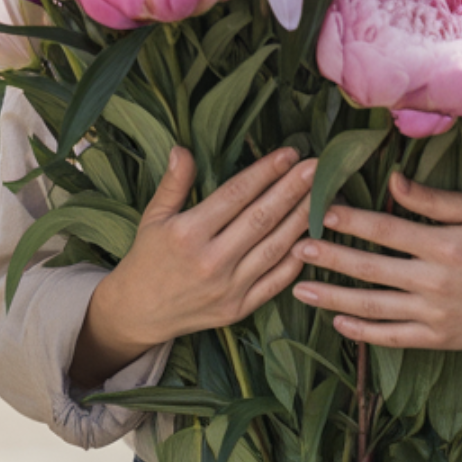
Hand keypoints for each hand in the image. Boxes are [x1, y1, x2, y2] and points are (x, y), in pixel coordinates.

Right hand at [70, 145, 315, 388]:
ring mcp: (227, 289)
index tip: (289, 153)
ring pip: (275, 248)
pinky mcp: (239, 309)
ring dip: (302, 219)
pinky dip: (297, 259)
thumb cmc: (148, 258)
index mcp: (187, 234)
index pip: (236, 195)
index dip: (265, 172)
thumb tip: (183, 148)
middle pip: (261, 218)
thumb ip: (173, 184)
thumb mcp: (153, 217)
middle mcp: (210, 262)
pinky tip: (313, 236)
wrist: (138, 313)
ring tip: (323, 195)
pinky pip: (276, 282)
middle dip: (293, 189)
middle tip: (317, 167)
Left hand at [289, 172, 461, 399]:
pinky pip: (391, 337)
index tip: (319, 211)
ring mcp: (433, 315)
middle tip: (295, 247)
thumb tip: (394, 180)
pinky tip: (337, 322)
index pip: (385, 229)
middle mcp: (434, 282)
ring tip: (298, 287)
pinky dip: (362, 332)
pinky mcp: (436, 338)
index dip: (350, 220)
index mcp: (444, 244)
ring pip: (371, 306)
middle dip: (329, 257)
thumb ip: (435, 199)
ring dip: (332, 296)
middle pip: (370, 268)